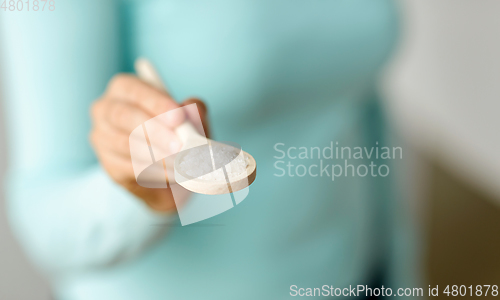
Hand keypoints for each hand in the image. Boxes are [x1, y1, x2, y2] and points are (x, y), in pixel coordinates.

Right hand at [90, 74, 208, 211]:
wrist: (168, 169)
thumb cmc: (175, 132)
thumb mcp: (188, 119)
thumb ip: (192, 111)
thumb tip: (194, 109)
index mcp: (124, 88)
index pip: (135, 90)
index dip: (157, 103)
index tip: (178, 117)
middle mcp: (106, 110)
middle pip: (124, 116)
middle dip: (155, 131)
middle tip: (179, 145)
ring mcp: (103, 138)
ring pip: (125, 145)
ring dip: (156, 155)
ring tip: (180, 162)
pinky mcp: (109, 165)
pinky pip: (129, 168)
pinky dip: (154, 172)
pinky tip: (172, 174)